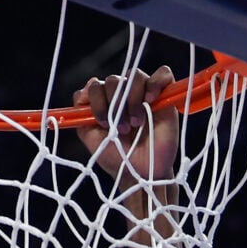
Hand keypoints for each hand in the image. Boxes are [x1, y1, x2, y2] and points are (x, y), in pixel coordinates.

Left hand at [76, 67, 182, 183]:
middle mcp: (123, 95)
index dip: (96, 100)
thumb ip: (81, 115)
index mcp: (105, 102)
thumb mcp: (91, 138)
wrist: (141, 173)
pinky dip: (155, 83)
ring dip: (132, 99)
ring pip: (134, 76)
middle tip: (122, 129)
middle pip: (113, 80)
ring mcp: (144, 94)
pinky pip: (162, 74)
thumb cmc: (117, 157)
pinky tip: (150, 100)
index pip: (95, 86)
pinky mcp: (165, 96)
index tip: (102, 122)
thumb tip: (84, 89)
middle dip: (115, 104)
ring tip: (136, 123)